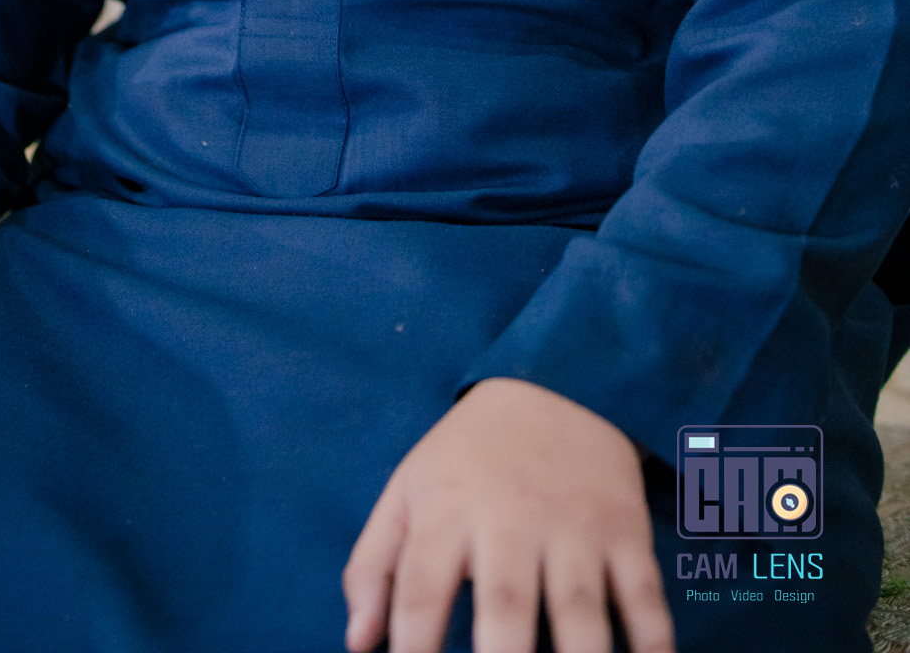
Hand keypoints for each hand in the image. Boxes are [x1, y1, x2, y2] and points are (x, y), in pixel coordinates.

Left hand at [343, 377, 674, 652]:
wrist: (555, 384)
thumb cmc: (468, 458)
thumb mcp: (408, 489)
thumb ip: (374, 564)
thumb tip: (357, 642)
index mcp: (448, 510)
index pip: (421, 589)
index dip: (413, 646)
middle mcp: (511, 519)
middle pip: (505, 602)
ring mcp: (573, 526)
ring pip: (579, 606)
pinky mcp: (625, 530)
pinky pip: (644, 594)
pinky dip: (654, 641)